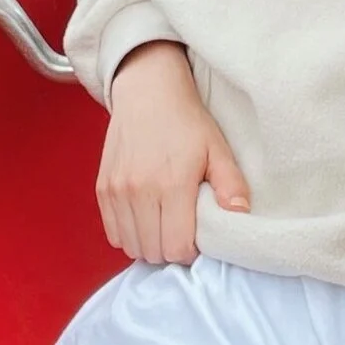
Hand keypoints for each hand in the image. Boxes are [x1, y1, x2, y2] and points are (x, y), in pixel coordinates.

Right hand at [97, 41, 250, 262]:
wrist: (148, 92)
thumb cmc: (187, 122)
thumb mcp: (218, 149)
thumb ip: (231, 184)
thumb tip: (241, 213)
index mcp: (171, 184)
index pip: (176, 247)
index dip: (191, 252)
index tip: (198, 238)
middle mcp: (139, 191)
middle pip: (153, 251)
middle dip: (171, 250)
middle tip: (183, 232)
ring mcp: (117, 191)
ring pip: (131, 246)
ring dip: (150, 245)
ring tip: (164, 227)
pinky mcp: (103, 188)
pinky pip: (113, 233)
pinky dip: (129, 235)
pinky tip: (145, 221)